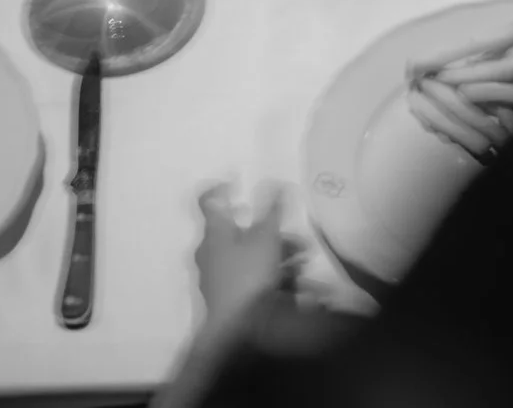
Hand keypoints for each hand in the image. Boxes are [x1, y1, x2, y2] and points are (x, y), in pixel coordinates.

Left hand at [193, 182, 298, 329]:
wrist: (235, 329)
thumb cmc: (248, 276)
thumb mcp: (266, 237)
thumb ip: (272, 210)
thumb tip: (275, 182)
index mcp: (214, 234)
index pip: (210, 202)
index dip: (223, 188)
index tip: (239, 183)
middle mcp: (210, 252)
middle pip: (240, 231)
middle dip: (272, 231)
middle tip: (296, 237)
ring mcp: (217, 276)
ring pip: (249, 254)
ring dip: (278, 253)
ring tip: (303, 261)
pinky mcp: (227, 295)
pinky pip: (251, 275)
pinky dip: (272, 272)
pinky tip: (294, 280)